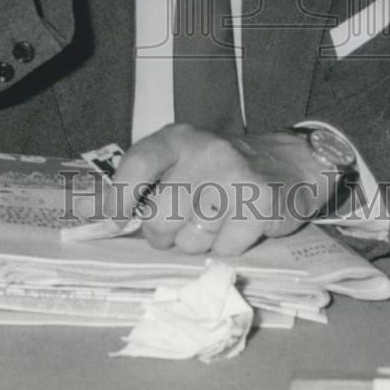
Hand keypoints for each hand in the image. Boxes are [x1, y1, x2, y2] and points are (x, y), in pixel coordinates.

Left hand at [106, 124, 338, 255]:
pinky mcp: (260, 204)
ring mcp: (234, 177)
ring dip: (199, 241)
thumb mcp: (183, 159)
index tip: (117, 218)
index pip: (137, 164)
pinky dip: (229, 246)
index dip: (120, 196)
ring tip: (216, 220)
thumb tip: (99, 214)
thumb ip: (146, 181)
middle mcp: (205, 153)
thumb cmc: (221, 169)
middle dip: (165, 234)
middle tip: (181, 224)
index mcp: (178, 139)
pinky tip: (240, 225)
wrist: (289, 163)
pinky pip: (225, 249)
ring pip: (191, 241)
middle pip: (160, 217)